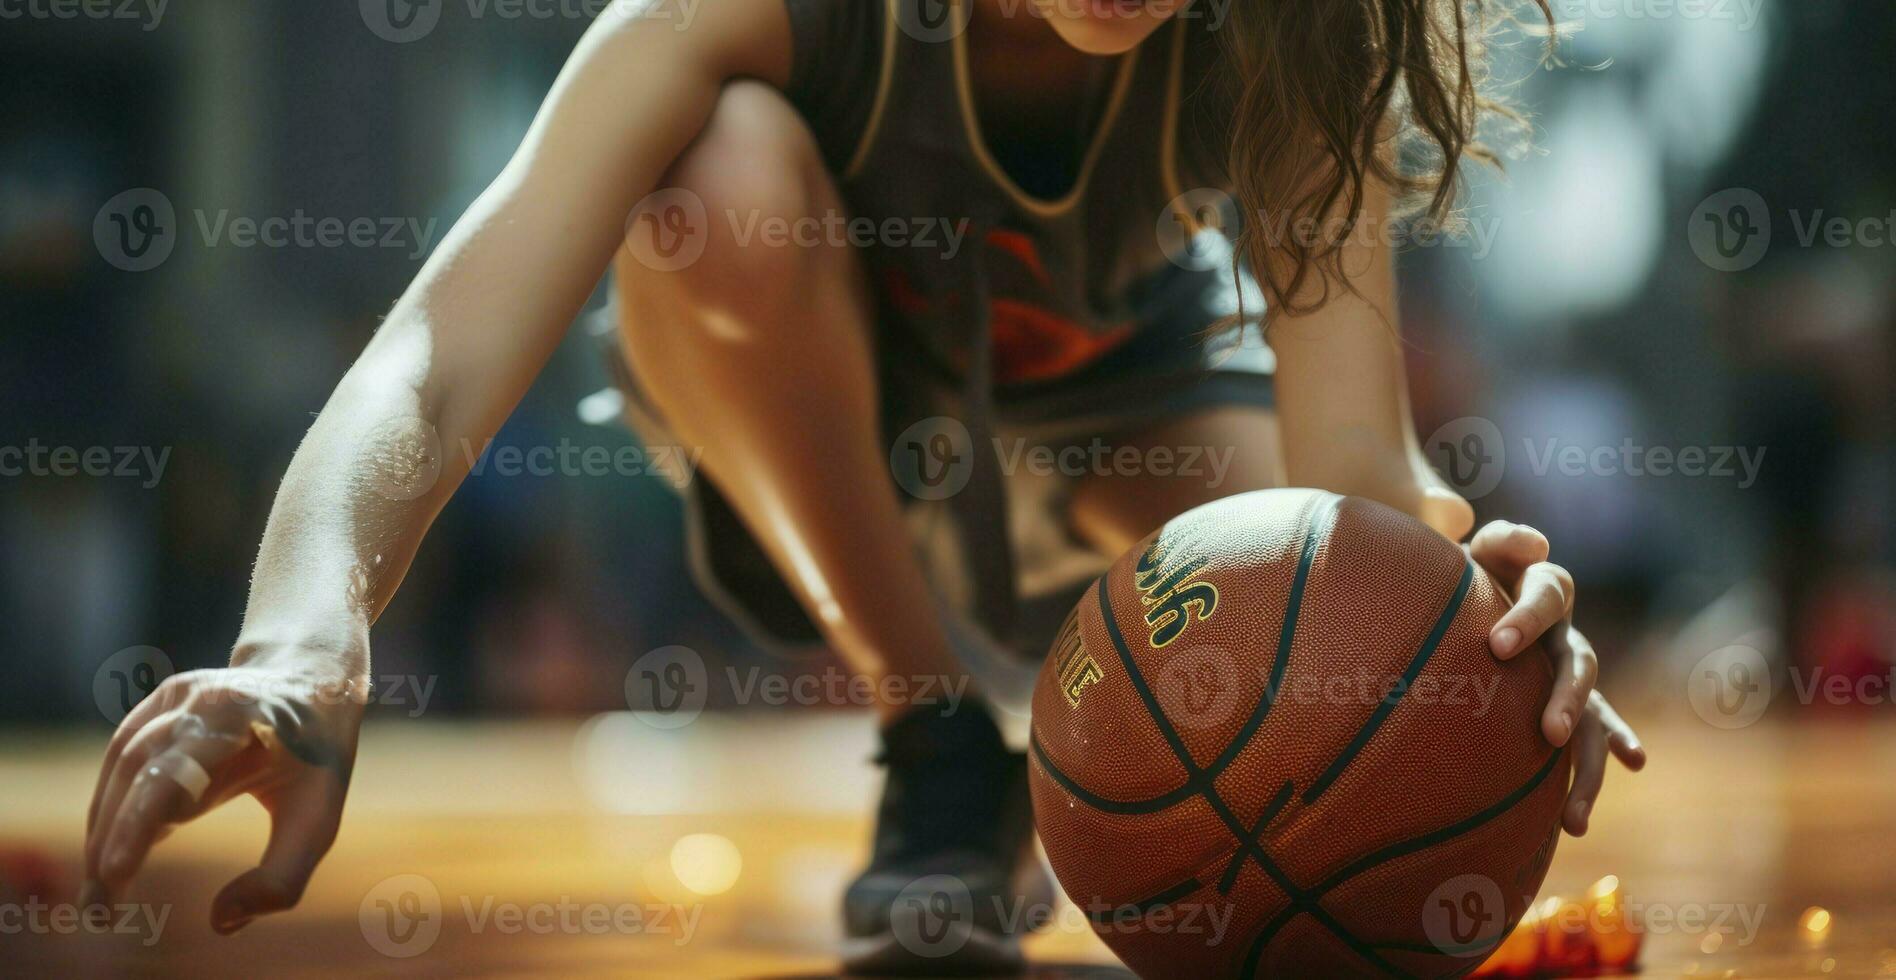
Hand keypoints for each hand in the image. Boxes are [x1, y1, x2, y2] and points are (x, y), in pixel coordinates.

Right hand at [82, 646, 366, 932]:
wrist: (313, 681)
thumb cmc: (316, 757)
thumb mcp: (318, 818)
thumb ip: (281, 876)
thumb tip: (221, 922)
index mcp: (239, 718)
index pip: (175, 772)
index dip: (139, 821)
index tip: (115, 872)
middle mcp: (196, 702)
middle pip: (138, 773)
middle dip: (112, 842)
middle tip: (99, 908)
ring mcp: (169, 701)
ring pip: (121, 767)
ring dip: (104, 830)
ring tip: (100, 892)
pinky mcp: (153, 710)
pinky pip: (122, 762)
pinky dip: (112, 808)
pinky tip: (111, 852)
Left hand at [1468, 520, 1646, 836]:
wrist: (1465, 588)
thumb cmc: (1467, 570)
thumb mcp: (1480, 549)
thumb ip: (1504, 539)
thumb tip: (1536, 543)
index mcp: (1544, 588)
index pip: (1547, 595)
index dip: (1527, 617)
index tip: (1496, 644)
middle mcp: (1565, 630)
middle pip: (1579, 662)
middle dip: (1567, 698)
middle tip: (1550, 732)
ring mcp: (1568, 667)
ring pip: (1592, 711)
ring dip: (1589, 757)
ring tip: (1577, 808)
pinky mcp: (1566, 696)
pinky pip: (1596, 725)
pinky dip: (1612, 744)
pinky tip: (1635, 765)